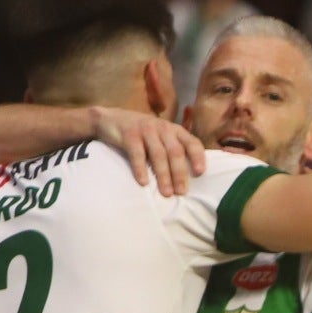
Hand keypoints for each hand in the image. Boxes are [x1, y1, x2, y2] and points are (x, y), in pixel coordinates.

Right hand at [89, 105, 205, 194]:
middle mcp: (163, 128)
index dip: (198, 156)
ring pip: (158, 154)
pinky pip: (137, 153)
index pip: (192, 142)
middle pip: (175, 152)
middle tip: (181, 192)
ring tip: (166, 193)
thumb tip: (188, 177)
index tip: (200, 172)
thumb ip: (173, 149)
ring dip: (163, 175)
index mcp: (174, 130)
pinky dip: (141, 169)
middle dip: (179, 173)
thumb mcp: (161, 137)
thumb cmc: (142, 133)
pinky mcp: (129, 135)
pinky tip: (144, 182)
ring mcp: (146, 130)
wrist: (111, 119)